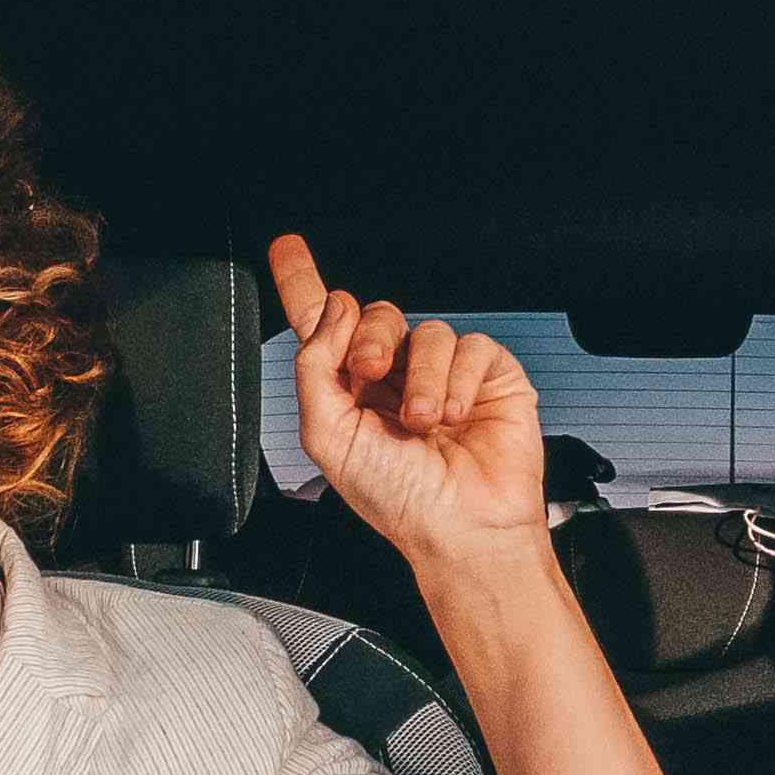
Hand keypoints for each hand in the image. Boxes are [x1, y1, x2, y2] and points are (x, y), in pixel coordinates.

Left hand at [268, 235, 546, 571]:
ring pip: (426, 330)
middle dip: (370, 337)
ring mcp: (442, 374)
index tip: (287, 247)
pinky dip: (458, 380)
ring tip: (424, 423)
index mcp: (350, 391)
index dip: (303, 282)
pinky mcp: (488, 376)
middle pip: (375, 314)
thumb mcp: (327, 436)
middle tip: (372, 374)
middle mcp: (395, 377)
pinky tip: (456, 415)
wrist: (461, 527)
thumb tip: (333, 314)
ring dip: (420, 379)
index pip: (324, 325)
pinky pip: (470, 345)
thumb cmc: (398, 499)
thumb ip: (314, 367)